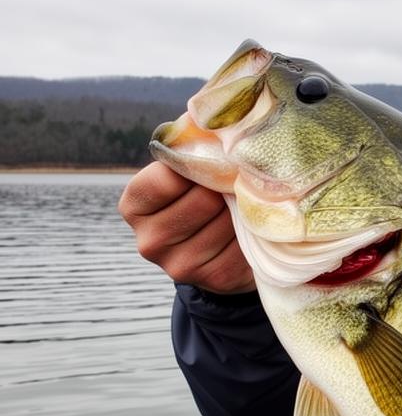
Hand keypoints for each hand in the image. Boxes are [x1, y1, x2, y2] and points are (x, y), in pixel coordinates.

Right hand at [118, 161, 255, 293]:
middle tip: (231, 187)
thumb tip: (215, 136)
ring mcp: (179, 265)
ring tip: (240, 208)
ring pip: (227, 222)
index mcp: (134, 207)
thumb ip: (191, 156)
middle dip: (223, 189)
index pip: (164, 179)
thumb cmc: (202, 196)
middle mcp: (149, 241)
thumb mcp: (186, 174)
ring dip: (241, 211)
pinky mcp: (213, 279)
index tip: (209, 164)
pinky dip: (253, 234)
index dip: (195, 167)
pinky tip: (248, 230)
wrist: (219, 249)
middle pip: (202, 200)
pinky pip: (244, 245)